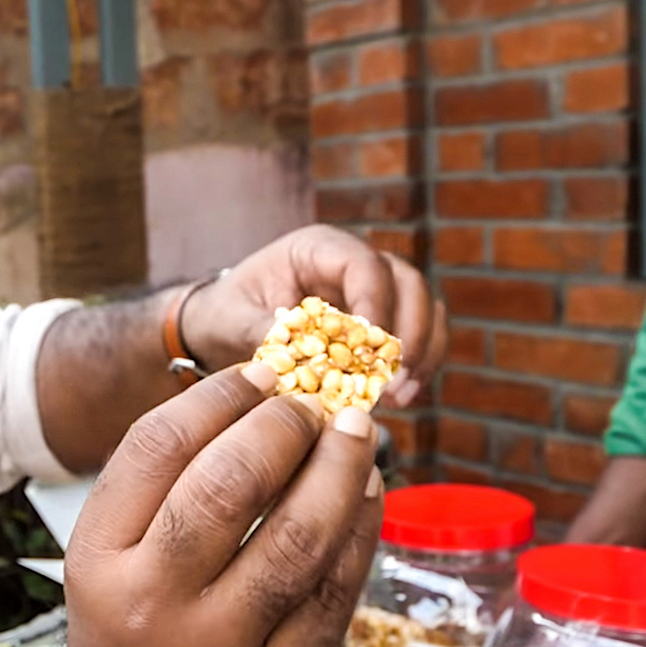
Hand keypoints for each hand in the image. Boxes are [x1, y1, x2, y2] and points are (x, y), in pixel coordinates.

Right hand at [55, 359, 383, 646]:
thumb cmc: (131, 631)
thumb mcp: (110, 558)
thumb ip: (163, 483)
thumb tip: (258, 388)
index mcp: (99, 564)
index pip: (159, 449)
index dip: (220, 396)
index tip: (262, 372)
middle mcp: (153, 610)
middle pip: (229, 486)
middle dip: (284, 426)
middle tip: (316, 399)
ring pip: (297, 539)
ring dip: (339, 471)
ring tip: (357, 433)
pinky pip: (334, 594)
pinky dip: (359, 533)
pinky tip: (367, 496)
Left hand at [179, 226, 449, 408]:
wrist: (221, 326)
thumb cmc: (225, 313)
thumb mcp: (231, 320)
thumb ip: (261, 331)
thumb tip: (293, 356)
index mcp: (316, 248)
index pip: (363, 263)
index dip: (376, 301)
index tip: (372, 345)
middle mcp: (352, 263)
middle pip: (406, 282)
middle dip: (409, 331)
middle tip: (394, 379)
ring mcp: (373, 291)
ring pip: (423, 306)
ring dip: (422, 351)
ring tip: (402, 395)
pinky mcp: (381, 323)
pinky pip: (419, 334)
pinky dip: (420, 364)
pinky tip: (403, 398)